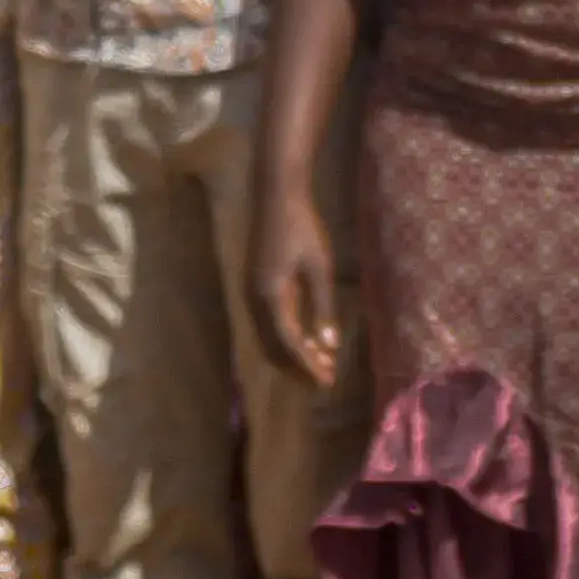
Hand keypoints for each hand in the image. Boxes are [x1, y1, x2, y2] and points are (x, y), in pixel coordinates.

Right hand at [254, 212, 345, 388]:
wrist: (276, 198)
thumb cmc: (302, 229)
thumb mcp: (319, 268)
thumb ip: (323, 307)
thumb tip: (329, 345)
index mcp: (271, 296)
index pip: (288, 343)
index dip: (307, 365)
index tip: (327, 381)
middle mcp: (254, 300)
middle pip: (273, 347)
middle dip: (298, 366)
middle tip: (325, 378)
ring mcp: (250, 294)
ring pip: (267, 338)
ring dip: (291, 355)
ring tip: (318, 363)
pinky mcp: (253, 287)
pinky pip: (265, 325)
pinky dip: (283, 339)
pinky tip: (304, 340)